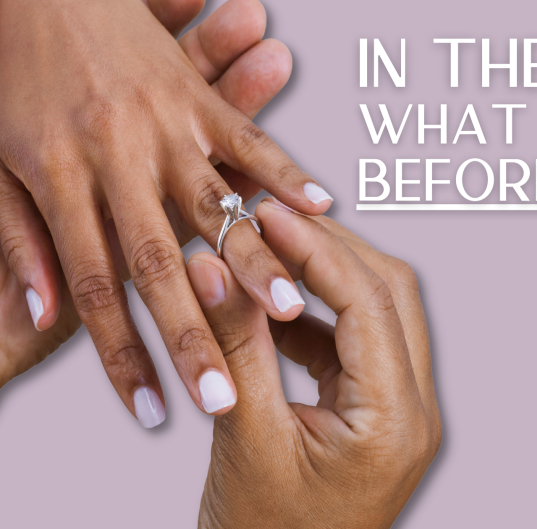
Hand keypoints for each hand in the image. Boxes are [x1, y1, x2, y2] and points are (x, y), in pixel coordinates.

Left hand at [0, 0, 307, 427]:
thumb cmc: (10, 71)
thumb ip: (20, 239)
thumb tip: (44, 313)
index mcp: (60, 179)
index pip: (95, 291)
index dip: (123, 359)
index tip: (152, 415)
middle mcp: (118, 158)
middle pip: (160, 264)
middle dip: (193, 338)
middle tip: (223, 398)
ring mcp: (163, 124)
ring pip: (215, 206)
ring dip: (254, 263)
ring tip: (289, 315)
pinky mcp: (195, 96)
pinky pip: (247, 135)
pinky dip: (286, 171)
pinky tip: (320, 208)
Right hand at [187, 201, 440, 527]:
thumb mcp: (244, 438)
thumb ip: (235, 345)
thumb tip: (215, 267)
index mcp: (393, 421)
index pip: (371, 302)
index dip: (318, 249)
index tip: (269, 215)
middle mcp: (412, 411)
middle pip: (390, 295)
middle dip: (331, 251)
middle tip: (271, 223)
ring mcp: (396, 411)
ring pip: (374, 314)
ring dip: (322, 280)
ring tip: (265, 256)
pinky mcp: (371, 412)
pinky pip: (351, 344)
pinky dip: (312, 316)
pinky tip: (270, 308)